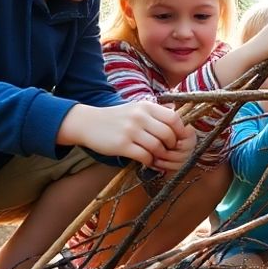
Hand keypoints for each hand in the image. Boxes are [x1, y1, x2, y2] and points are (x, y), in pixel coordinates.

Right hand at [59, 101, 193, 168]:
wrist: (88, 122)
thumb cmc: (117, 117)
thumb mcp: (137, 108)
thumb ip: (156, 113)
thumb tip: (179, 120)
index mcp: (146, 106)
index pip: (174, 118)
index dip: (180, 131)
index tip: (177, 139)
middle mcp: (140, 116)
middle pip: (168, 135)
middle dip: (171, 146)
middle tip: (167, 151)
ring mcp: (130, 131)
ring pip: (157, 147)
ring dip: (160, 156)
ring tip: (157, 158)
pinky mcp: (122, 145)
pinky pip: (144, 156)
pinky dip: (149, 162)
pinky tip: (146, 161)